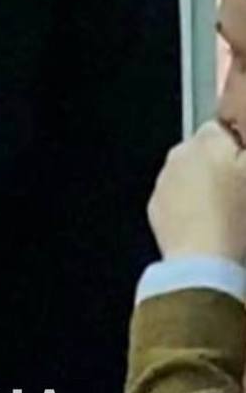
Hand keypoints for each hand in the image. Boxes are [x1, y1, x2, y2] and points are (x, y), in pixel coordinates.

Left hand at [148, 119, 245, 262]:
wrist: (206, 264)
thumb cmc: (240, 220)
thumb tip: (241, 137)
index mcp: (208, 140)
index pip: (224, 128)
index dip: (240, 148)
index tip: (245, 168)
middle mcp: (179, 153)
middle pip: (206, 152)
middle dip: (221, 167)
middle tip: (241, 195)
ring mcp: (164, 180)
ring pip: (189, 175)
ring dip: (204, 187)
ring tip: (226, 216)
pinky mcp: (156, 207)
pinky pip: (177, 199)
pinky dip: (189, 207)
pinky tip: (208, 227)